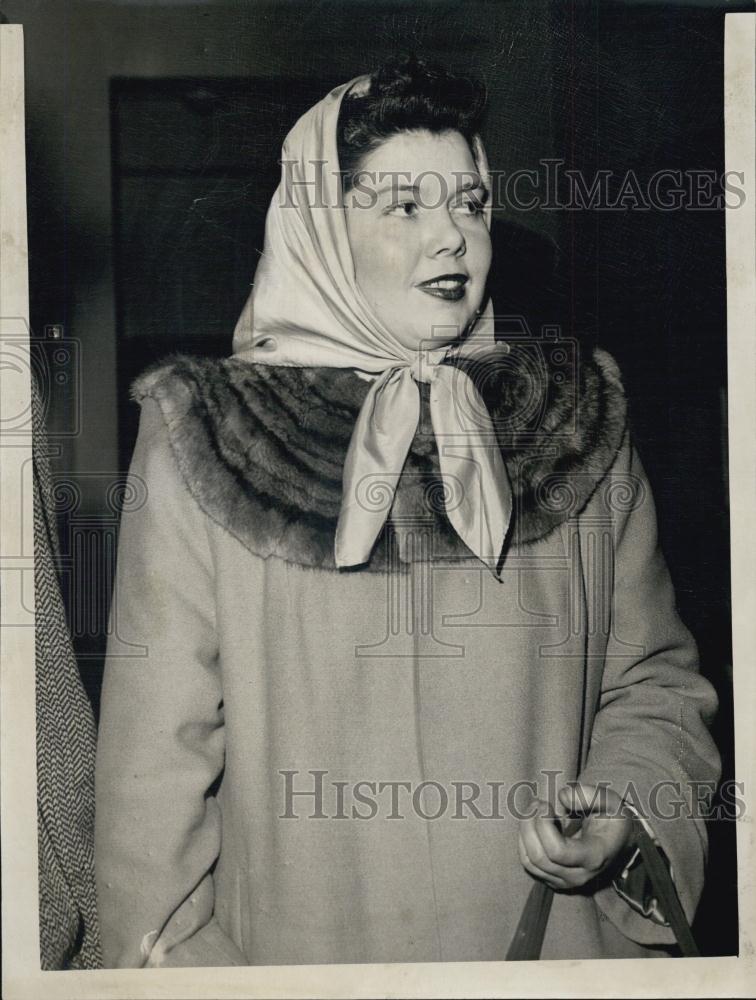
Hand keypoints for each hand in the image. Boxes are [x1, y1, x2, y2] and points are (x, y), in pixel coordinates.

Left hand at [517, 783, 635, 891]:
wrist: (619, 842)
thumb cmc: (613, 819)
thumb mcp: (612, 801)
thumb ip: (590, 795)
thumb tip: (562, 797)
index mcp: (594, 857)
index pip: (557, 851)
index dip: (543, 825)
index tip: (545, 805)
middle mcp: (578, 876)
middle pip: (539, 857)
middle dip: (529, 825)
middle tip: (536, 803)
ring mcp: (564, 882)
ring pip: (529, 862)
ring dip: (524, 832)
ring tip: (533, 810)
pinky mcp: (553, 880)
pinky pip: (528, 865)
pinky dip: (524, 842)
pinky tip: (533, 825)